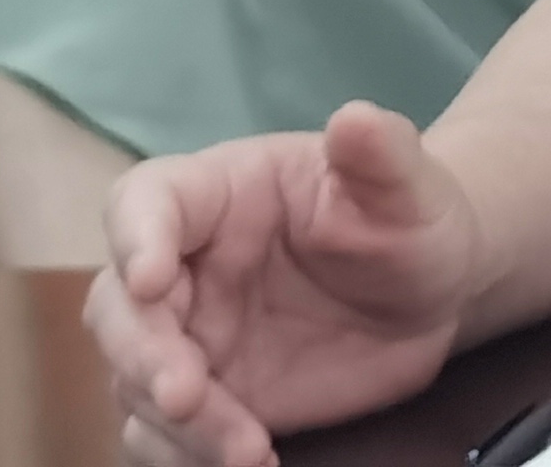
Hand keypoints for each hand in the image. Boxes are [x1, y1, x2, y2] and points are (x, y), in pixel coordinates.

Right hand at [89, 102, 484, 465]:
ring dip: (174, 424)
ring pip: (136, 384)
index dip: (136, 236)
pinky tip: (250, 462)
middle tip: (187, 393)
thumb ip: (382, 152)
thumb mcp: (408, 183)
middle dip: (143, 353)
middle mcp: (187, 267)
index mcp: (219, 193)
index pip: (146, 201)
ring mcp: (189, 338)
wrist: (432, 291)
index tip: (151, 278)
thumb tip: (358, 118)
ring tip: (243, 449)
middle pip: (118, 308)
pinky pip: (166, 437)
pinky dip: (190, 458)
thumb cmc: (409, 217)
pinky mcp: (208, 399)